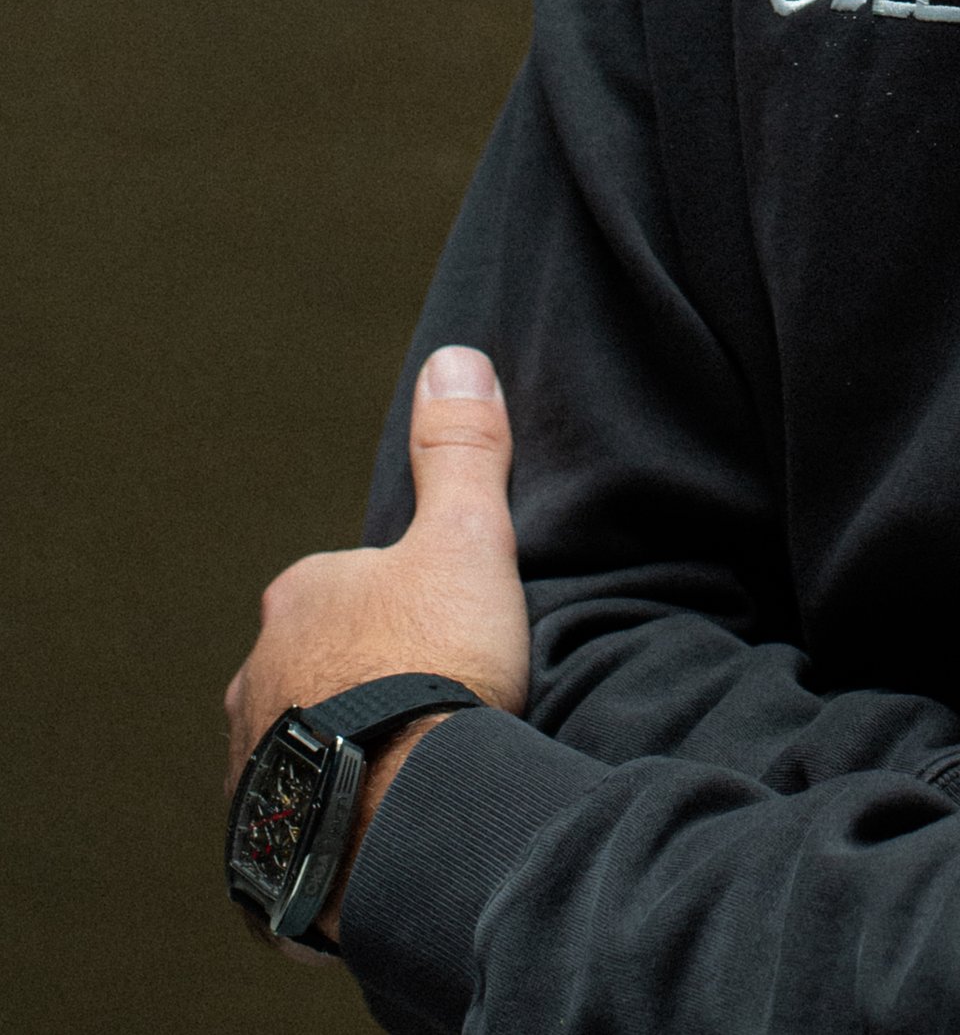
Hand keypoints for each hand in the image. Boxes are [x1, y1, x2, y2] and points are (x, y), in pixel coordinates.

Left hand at [225, 347, 528, 937]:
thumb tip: (453, 358)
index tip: (445, 630)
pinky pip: (297, 814)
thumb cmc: (436, 663)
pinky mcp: (260, 840)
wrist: (402, 814)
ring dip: (343, 748)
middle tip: (432, 700)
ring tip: (411, 768)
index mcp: (300, 596)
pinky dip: (332, 813)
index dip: (399, 603)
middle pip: (314, 661)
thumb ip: (461, 451)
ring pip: (300, 738)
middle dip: (360, 676)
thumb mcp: (469, 539)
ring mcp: (250, 760)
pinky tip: (380, 820)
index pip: (344, 582)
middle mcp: (255, 674)